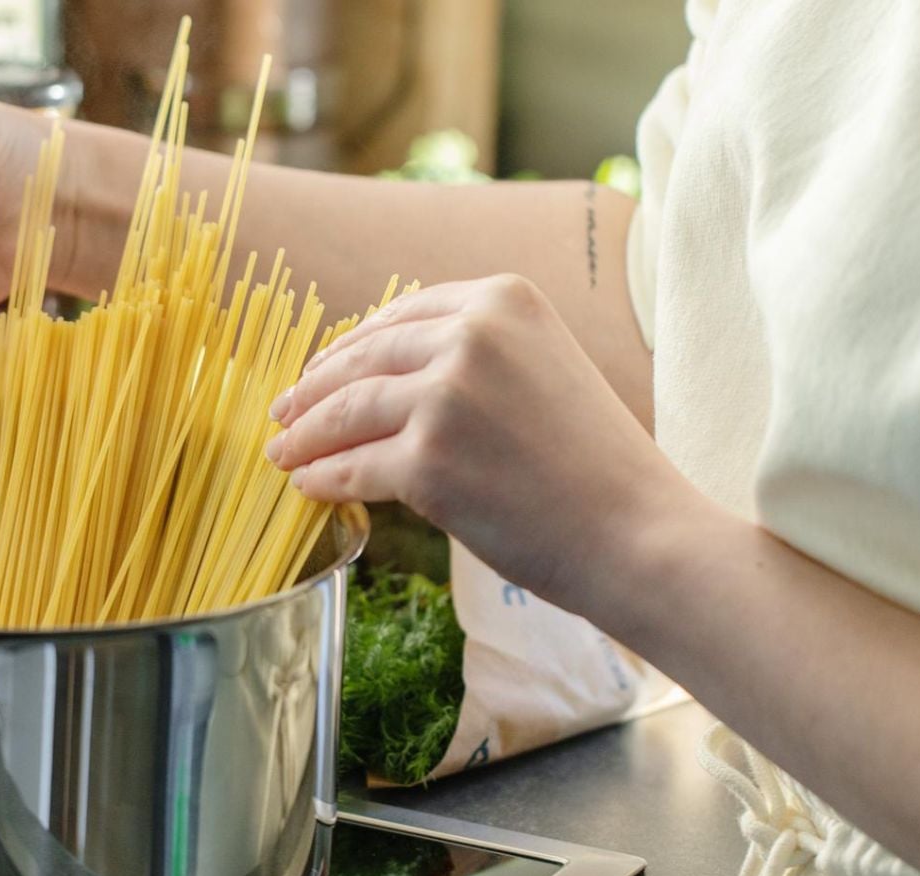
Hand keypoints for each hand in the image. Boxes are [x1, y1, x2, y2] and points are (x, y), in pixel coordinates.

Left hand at [266, 273, 696, 610]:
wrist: (637, 533)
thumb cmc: (598, 467)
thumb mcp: (545, 370)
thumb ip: (480, 356)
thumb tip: (391, 376)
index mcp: (504, 298)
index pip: (402, 314)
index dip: (353, 344)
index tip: (324, 368)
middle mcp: (471, 334)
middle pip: (365, 356)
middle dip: (315, 387)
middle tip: (285, 411)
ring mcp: (445, 396)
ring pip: (347, 410)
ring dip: (306, 434)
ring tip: (282, 451)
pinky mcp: (427, 460)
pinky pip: (352, 468)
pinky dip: (322, 479)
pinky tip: (307, 487)